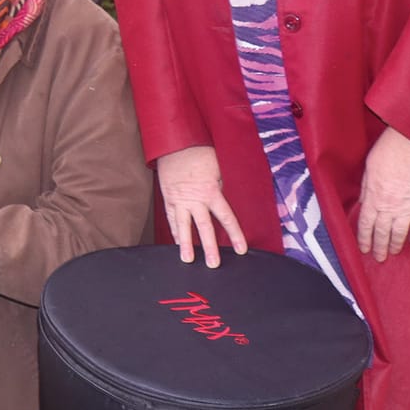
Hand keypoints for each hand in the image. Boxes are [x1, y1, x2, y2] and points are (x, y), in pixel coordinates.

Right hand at [156, 145, 246, 268]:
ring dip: (186, 245)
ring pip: (183, 227)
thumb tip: (227, 199)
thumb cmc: (199, 153)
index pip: (226, 218)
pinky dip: (174, 232)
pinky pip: (171, 219)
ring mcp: (179, 201)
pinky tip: (177, 244)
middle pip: (203, 228)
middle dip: (209, 247)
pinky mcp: (168, 199)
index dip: (235, 235)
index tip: (241, 250)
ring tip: (187, 260)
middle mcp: (195, 200)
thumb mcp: (218, 167)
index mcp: (211, 192)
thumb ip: (222, 186)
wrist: (174, 144)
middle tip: (213, 264)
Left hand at [355, 126, 409, 261]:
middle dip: (380, 246)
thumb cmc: (389, 150)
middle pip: (382, 232)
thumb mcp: (369, 168)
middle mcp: (389, 206)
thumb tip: (365, 202)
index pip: (366, 224)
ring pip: (400, 232)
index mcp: (373, 197)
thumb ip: (367, 188)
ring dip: (396, 244)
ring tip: (394, 252)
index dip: (364, 239)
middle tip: (379, 258)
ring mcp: (408, 206)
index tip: (364, 249)